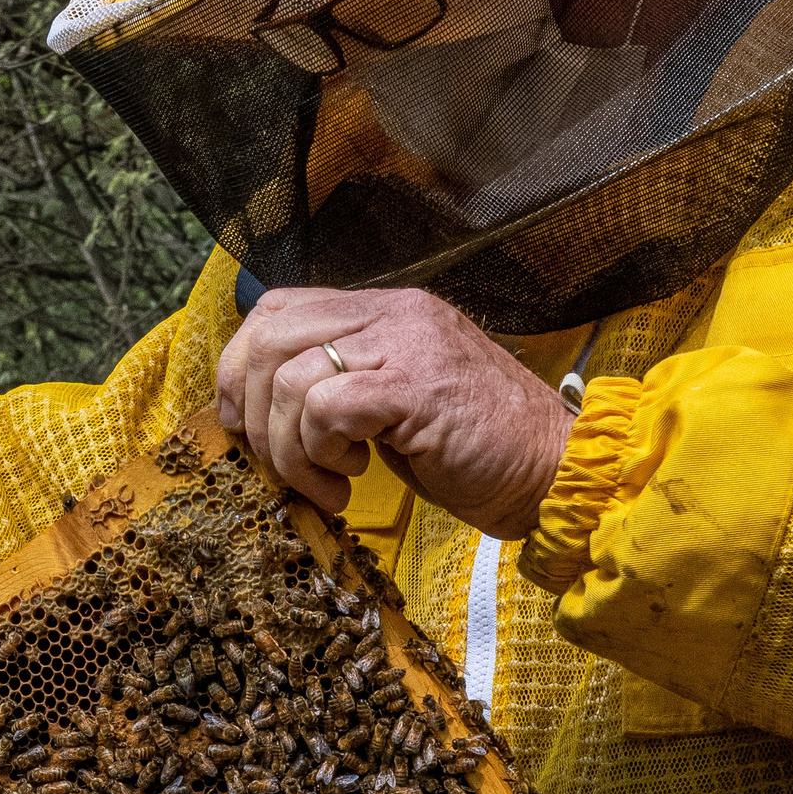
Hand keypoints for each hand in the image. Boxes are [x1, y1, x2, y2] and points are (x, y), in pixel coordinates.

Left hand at [215, 286, 573, 536]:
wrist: (554, 470)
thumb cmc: (478, 449)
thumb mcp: (397, 402)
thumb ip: (343, 385)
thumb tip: (266, 408)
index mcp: (385, 310)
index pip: (278, 309)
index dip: (239, 367)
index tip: (241, 423)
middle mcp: (393, 313)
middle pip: (269, 335)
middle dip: (253, 411)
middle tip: (278, 464)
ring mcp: (406, 345)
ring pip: (291, 378)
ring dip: (288, 449)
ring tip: (326, 484)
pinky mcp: (415, 387)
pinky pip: (325, 407)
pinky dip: (317, 453)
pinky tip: (349, 479)